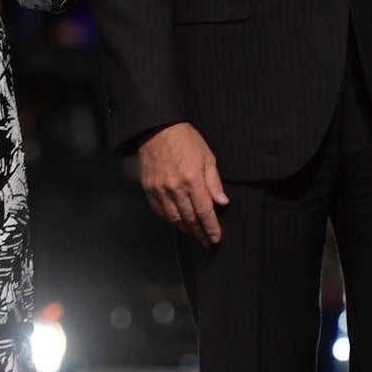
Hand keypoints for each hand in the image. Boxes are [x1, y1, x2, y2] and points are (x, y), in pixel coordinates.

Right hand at [137, 122, 229, 244]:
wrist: (157, 129)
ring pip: (174, 218)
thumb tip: (222, 202)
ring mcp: (160, 190)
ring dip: (185, 230)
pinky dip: (169, 219)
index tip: (215, 238)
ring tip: (194, 235)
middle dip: (200, 233)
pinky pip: (160, 211)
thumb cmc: (186, 140)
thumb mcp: (207, 157)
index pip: (204, 211)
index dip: (211, 227)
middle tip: (206, 242)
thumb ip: (214, 182)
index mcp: (193, 180)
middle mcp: (176, 189)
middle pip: (189, 219)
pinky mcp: (149, 189)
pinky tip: (177, 222)